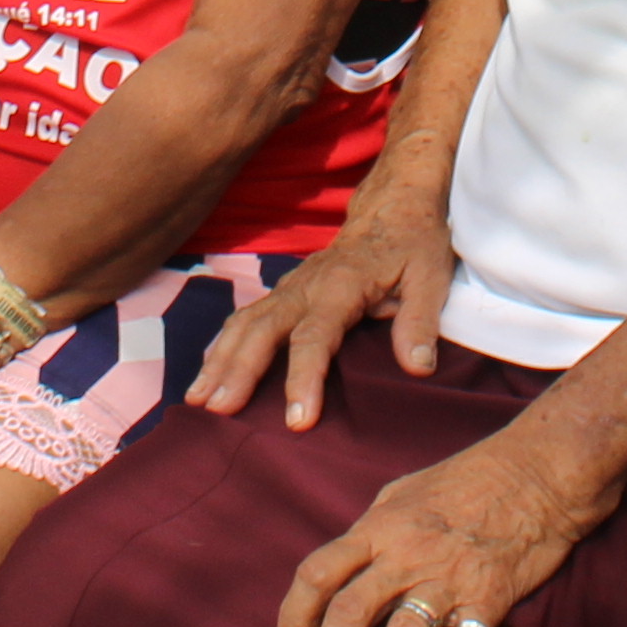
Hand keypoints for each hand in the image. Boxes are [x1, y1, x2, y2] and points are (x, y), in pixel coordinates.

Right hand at [191, 202, 459, 429]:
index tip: (297, 420)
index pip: (315, 337)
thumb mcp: (430, 276)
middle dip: (238, 370)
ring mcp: (290, 288)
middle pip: (263, 329)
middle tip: (218, 411)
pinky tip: (207, 374)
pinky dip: (222, 347)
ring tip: (197, 400)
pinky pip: (245, 319)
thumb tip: (418, 368)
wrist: (392, 206)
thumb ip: (420, 322)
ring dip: (219, 360)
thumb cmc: (412, 243)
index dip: (304, 379)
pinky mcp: (284, 293)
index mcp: (342, 286)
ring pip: (245, 323)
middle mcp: (306, 286)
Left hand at [276, 426, 610, 626]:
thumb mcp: (403, 492)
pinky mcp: (487, 600)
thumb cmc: (467, 478)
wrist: (537, 472)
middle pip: (348, 613)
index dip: (293, 617)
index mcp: (379, 527)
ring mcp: (447, 579)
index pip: (317, 574)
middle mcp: (405, 555)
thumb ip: (371, 532)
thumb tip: (344, 568)